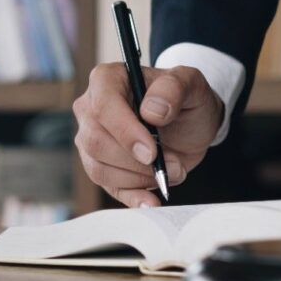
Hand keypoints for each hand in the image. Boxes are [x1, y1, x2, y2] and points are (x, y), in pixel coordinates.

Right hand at [73, 63, 224, 207]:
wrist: (189, 123)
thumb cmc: (185, 99)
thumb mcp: (191, 84)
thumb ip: (174, 88)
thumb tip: (152, 111)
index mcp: (106, 80)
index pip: (103, 107)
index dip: (125, 132)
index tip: (152, 152)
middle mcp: (90, 108)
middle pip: (96, 142)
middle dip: (137, 161)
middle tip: (174, 165)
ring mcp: (91, 139)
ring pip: (99, 168)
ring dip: (140, 178)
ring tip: (173, 172)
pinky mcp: (100, 165)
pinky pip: (108, 186)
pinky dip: (132, 196)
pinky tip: (151, 200)